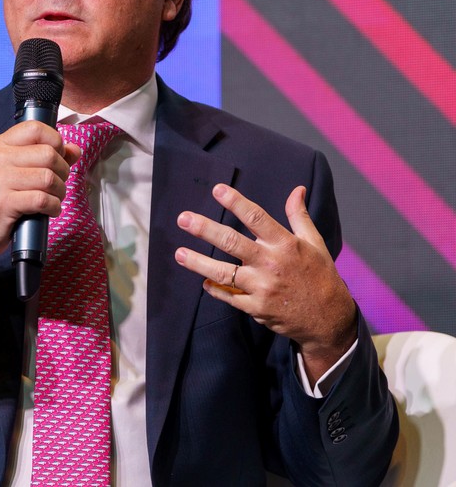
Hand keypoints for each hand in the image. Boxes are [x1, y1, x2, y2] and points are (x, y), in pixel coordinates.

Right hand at [0, 121, 80, 284]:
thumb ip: (42, 158)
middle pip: (48, 154)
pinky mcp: (4, 203)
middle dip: (62, 171)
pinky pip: (43, 200)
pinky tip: (49, 211)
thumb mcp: (12, 172)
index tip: (58, 156)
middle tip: (57, 183)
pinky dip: (53, 207)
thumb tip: (73, 150)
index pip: (35, 128)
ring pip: (48, 177)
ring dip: (59, 192)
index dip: (56, 141)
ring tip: (53, 198)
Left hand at [174, 184, 356, 383]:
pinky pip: (228, 296)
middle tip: (183, 219)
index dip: (236, 202)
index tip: (217, 189)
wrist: (329, 319)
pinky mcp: (256, 307)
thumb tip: (297, 190)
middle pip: (231, 242)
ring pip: (222, 272)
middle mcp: (271, 264)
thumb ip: (299, 217)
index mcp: (285, 244)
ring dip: (197, 262)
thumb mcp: (315, 243)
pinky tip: (203, 282)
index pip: (256, 218)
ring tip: (179, 254)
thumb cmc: (321, 276)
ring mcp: (261, 287)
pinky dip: (214, 289)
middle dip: (204, 229)